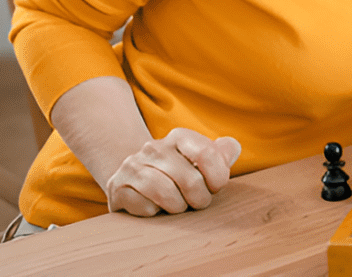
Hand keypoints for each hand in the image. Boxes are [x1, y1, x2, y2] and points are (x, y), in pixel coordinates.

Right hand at [105, 129, 242, 215]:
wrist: (134, 179)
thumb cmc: (177, 173)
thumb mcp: (199, 162)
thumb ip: (219, 154)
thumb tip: (233, 147)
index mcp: (178, 137)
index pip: (207, 154)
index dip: (218, 178)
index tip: (215, 187)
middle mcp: (153, 147)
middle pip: (190, 180)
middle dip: (200, 199)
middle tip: (197, 203)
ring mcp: (132, 166)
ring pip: (167, 194)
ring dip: (178, 207)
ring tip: (178, 206)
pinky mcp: (118, 188)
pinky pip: (146, 207)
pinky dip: (156, 213)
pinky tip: (155, 208)